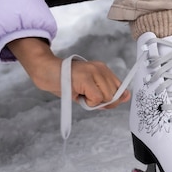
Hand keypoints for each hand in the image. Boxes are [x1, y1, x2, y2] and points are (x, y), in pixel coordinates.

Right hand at [7, 38, 130, 108]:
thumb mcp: (89, 88)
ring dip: (95, 102)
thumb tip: (126, 98)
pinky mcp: (86, 78)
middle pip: (115, 94)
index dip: (113, 99)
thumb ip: (106, 94)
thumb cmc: (65, 82)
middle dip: (103, 102)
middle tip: (88, 98)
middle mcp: (101, 69)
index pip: (120, 87)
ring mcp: (94, 72)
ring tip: (82, 95)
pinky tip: (79, 95)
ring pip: (107, 97)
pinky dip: (88, 103)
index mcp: (103, 69)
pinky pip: (97, 99)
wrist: (45, 72)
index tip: (103, 102)